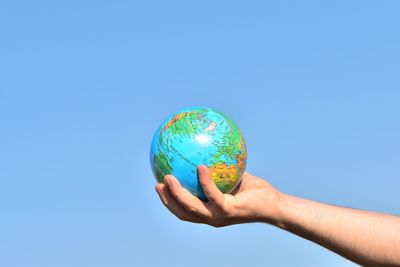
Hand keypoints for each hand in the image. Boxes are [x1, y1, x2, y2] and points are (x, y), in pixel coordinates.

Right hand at [155, 165, 283, 226]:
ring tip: (168, 177)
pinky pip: (213, 194)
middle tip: (157, 183)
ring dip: (178, 193)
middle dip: (167, 199)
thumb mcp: (234, 178)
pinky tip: (200, 166)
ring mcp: (219, 215)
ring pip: (192, 207)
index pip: (184, 210)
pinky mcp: (229, 210)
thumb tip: (207, 150)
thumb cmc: (256, 192)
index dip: (169, 201)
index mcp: (210, 211)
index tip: (159, 186)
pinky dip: (205, 181)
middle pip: (182, 213)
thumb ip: (220, 169)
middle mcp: (212, 217)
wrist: (275, 205)